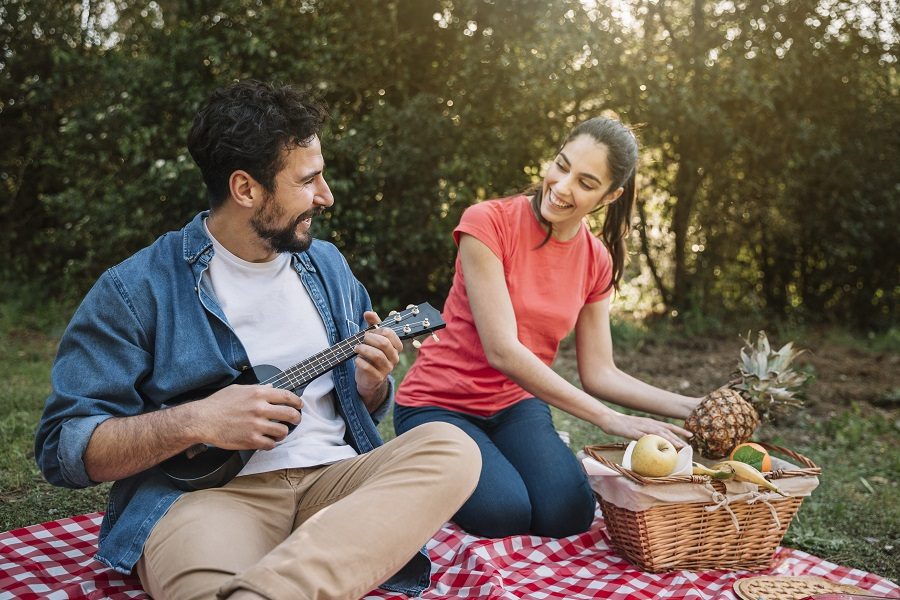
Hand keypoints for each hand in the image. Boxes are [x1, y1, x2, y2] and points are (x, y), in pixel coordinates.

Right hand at [188, 384, 302, 450]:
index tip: (299, 405)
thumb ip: (257, 388)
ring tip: (278, 432)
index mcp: (258, 393)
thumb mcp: (238, 389)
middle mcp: (260, 408)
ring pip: (282, 431)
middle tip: (295, 421)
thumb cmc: (218, 404)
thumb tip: (271, 387)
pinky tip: (267, 441)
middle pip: (290, 414)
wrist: (202, 419)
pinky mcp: (251, 440)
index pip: (287, 396)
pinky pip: (270, 444)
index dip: (297, 402)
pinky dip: (271, 444)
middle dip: (296, 418)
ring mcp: (256, 425)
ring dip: (283, 433)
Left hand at [354, 311, 402, 400]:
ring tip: (356, 348)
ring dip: (363, 349)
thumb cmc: (371, 354)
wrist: (368, 378)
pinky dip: (360, 361)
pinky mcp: (378, 378)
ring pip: (377, 356)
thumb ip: (372, 324)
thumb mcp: (373, 338)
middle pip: (384, 344)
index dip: (377, 330)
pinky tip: (356, 359)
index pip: (390, 334)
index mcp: (395, 346)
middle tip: (361, 339)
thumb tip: (368, 312)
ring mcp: (387, 369)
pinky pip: (368, 367)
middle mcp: (394, 358)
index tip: (368, 332)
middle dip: (369, 339)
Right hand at [600, 412, 692, 448]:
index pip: (668, 426)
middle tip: (688, 445)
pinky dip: (652, 440)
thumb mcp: (636, 428)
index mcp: (650, 422)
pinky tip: (658, 445)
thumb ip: (646, 434)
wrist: (607, 418)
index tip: (691, 435)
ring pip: (657, 433)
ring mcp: (640, 427)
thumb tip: (653, 442)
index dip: (680, 430)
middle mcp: (648, 423)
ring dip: (669, 439)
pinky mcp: (632, 431)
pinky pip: (643, 436)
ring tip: (678, 446)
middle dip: (678, 437)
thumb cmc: (621, 425)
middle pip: (666, 430)